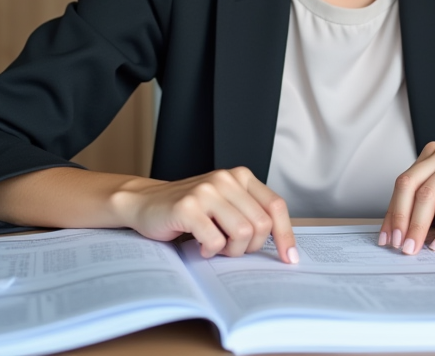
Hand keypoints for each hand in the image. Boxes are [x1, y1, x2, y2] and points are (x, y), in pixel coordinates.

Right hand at [112, 167, 297, 261]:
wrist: (145, 203)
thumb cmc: (189, 209)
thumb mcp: (225, 203)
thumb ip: (249, 213)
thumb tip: (282, 244)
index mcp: (240, 176)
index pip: (276, 206)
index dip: (285, 235)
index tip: (289, 258)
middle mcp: (226, 179)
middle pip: (261, 225)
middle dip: (250, 247)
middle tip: (231, 249)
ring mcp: (206, 191)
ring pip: (242, 233)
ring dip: (230, 250)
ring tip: (216, 246)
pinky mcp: (187, 207)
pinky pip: (215, 241)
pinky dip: (210, 251)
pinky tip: (200, 245)